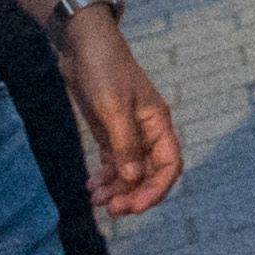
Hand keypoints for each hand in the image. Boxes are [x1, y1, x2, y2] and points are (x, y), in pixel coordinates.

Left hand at [56, 13, 182, 214]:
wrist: (84, 46)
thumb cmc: (104, 70)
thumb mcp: (113, 107)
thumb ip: (125, 143)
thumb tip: (133, 177)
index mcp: (158, 123)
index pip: (170, 165)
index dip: (156, 189)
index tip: (133, 207)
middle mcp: (148, 131)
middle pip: (150, 173)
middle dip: (133, 194)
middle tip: (110, 209)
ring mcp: (129, 132)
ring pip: (131, 172)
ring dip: (117, 189)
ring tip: (96, 199)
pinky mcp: (111, 132)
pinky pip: (115, 163)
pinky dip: (107, 178)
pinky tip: (92, 186)